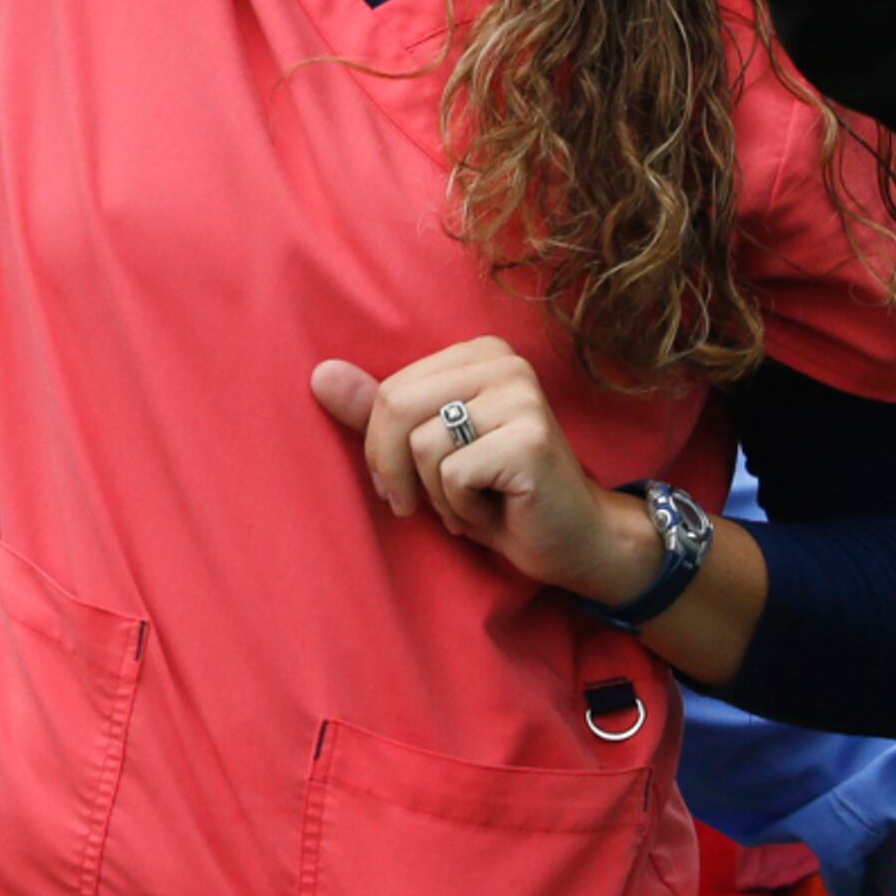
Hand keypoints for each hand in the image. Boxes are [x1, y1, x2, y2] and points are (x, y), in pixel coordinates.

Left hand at [309, 338, 649, 602]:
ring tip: (471, 502)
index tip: (401, 483)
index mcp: (477, 353)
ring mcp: (521, 397)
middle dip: (395, 470)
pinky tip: (496, 510)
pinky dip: (461, 507)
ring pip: (421, 444)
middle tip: (421, 504)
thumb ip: (379, 412)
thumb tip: (320, 374)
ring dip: (435, 495)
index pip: (388, 389)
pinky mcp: (530, 439)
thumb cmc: (497, 496)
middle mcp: (503, 362)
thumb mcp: (426, 451)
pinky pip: (451, 475)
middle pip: (395, 407)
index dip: (380, 447)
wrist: (575, 542)